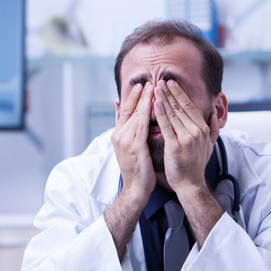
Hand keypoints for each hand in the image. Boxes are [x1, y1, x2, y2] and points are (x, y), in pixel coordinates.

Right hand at [111, 81, 155, 205]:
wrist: (135, 188)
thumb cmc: (137, 170)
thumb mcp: (129, 148)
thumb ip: (130, 133)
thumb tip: (130, 122)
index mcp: (117, 135)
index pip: (124, 112)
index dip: (132, 98)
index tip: (139, 86)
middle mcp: (119, 136)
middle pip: (129, 110)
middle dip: (138, 95)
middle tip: (147, 81)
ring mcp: (125, 140)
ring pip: (136, 115)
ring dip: (144, 100)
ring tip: (152, 87)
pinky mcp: (135, 146)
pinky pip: (142, 125)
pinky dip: (147, 112)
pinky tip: (152, 103)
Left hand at [153, 79, 218, 194]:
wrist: (190, 184)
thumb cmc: (195, 165)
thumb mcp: (209, 146)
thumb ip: (212, 129)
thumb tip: (214, 115)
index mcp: (202, 128)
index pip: (189, 106)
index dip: (179, 93)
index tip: (171, 83)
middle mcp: (196, 131)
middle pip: (180, 107)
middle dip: (169, 92)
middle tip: (160, 79)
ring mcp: (186, 138)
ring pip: (172, 114)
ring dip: (163, 99)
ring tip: (154, 87)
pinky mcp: (176, 145)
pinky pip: (166, 126)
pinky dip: (160, 113)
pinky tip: (154, 103)